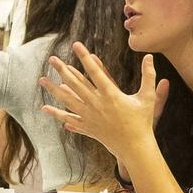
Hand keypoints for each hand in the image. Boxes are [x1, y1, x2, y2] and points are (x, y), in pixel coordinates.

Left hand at [40, 44, 166, 161]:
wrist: (135, 147)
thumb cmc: (143, 122)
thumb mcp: (148, 98)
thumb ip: (149, 76)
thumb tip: (150, 57)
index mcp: (111, 95)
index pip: (95, 72)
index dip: (84, 57)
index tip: (76, 45)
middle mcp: (97, 104)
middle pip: (76, 84)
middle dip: (62, 70)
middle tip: (52, 59)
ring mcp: (90, 116)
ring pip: (68, 100)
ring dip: (54, 90)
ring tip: (42, 80)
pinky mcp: (87, 127)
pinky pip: (69, 118)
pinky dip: (57, 114)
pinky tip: (45, 108)